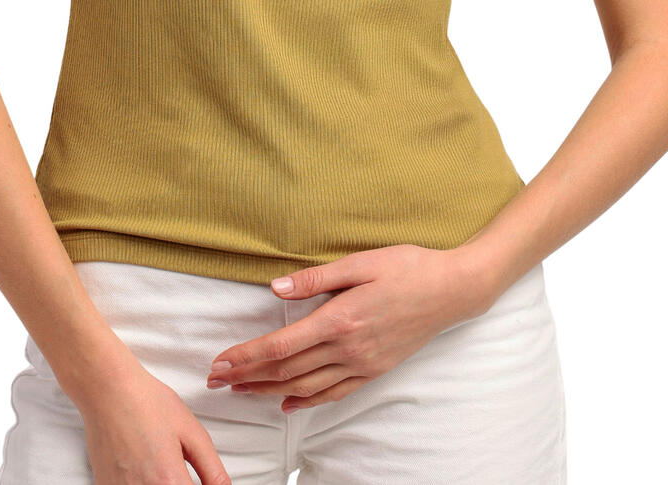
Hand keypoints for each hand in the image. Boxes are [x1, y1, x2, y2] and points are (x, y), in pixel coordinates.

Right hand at [68, 348, 232, 483]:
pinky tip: (142, 464)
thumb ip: (212, 471)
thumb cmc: (148, 404)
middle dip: (181, 484)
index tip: (197, 479)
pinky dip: (142, 482)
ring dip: (162, 483)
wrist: (109, 391)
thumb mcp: (192, 433)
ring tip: (158, 462)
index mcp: (169, 482)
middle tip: (178, 465)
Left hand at [204, 243, 494, 413]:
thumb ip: (315, 279)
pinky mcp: (374, 370)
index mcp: (340, 319)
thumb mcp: (360, 262)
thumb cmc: (406, 267)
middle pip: (287, 371)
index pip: (281, 346)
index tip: (219, 363)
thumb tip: (274, 288)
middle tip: (215, 381)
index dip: (247, 357)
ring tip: (241, 391)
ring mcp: (363, 364)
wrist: (451, 290)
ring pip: (306, 387)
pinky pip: (334, 392)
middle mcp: (348, 349)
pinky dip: (307, 401)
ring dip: (269, 391)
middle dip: (247, 376)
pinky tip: (288, 404)